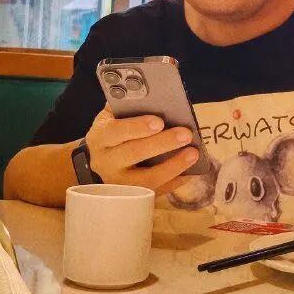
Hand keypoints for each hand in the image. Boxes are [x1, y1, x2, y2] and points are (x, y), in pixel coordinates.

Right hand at [84, 106, 200, 195]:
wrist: (100, 161)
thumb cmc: (114, 133)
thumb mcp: (113, 117)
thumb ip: (127, 108)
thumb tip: (153, 97)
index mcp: (100, 137)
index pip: (116, 131)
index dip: (137, 127)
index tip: (160, 121)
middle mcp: (105, 162)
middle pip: (133, 154)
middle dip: (162, 143)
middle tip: (186, 134)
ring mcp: (119, 183)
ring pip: (146, 179)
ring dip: (173, 166)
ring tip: (194, 153)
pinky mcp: (133, 196)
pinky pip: (157, 191)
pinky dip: (176, 182)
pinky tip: (191, 171)